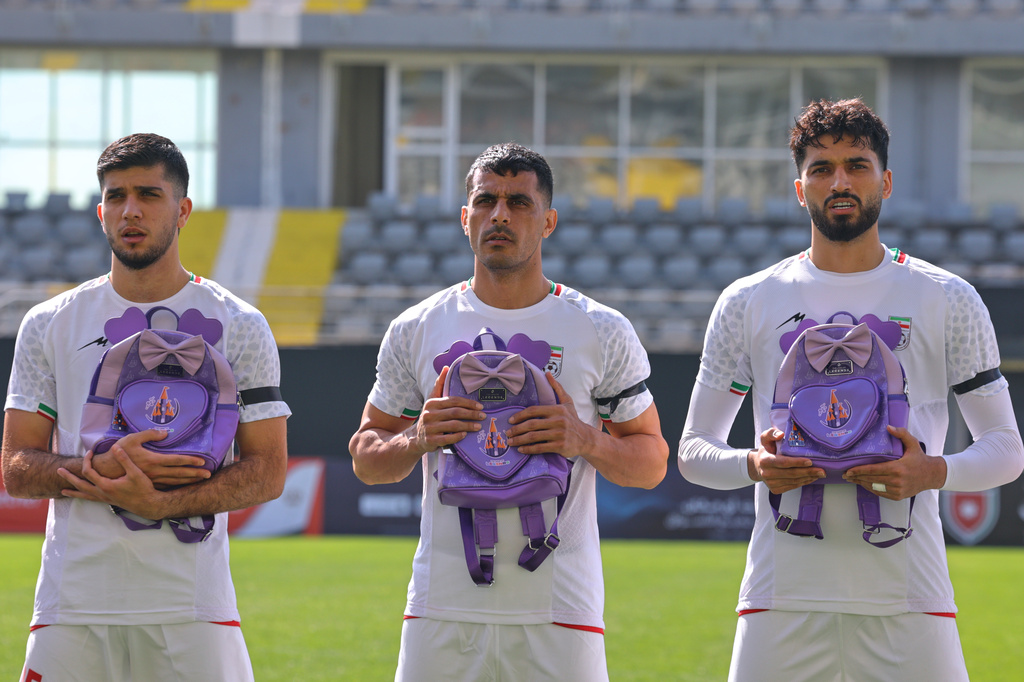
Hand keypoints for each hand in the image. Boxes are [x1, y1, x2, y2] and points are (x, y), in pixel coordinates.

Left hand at [57, 445, 165, 519]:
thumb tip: (115, 447)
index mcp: (106, 485)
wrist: (148, 505)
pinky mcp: (108, 501)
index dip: (87, 460)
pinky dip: (83, 497)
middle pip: (80, 484)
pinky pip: (90, 499)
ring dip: (73, 491)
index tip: (91, 451)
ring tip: (62, 491)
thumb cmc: (143, 488)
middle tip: (59, 470)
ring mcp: (104, 498)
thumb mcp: (135, 472)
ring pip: (84, 495)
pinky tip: (81, 497)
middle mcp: (102, 493)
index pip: (89, 471)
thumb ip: (124, 459)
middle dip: (69, 477)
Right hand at [92, 429, 211, 487]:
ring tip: (201, 480)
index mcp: (153, 460)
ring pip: (174, 481)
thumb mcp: (132, 439)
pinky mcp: (149, 484)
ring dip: (189, 481)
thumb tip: (165, 433)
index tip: (202, 461)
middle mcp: (155, 471)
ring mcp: (152, 479)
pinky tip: (185, 486)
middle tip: (208, 474)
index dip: (189, 460)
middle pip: (179, 473)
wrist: (106, 470)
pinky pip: (166, 486)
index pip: (176, 460)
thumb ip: (149, 434)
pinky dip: (178, 486)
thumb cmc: (120, 452)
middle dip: (194, 474)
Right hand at [410, 367, 484, 455]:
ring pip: (453, 425)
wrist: (416, 437)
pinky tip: (465, 435)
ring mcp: (430, 428)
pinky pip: (447, 438)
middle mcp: (429, 414)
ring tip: (478, 426)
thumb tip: (446, 367)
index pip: (453, 401)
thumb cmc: (429, 416)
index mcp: (432, 403)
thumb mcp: (432, 400)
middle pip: (455, 413)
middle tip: (483, 416)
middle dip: (471, 414)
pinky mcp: (431, 440)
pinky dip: (457, 436)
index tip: (480, 406)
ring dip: (468, 426)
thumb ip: (439, 385)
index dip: (468, 403)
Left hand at [506, 372, 590, 458]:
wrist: (587, 438)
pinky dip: (529, 449)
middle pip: (531, 424)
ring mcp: (559, 434)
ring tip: (511, 442)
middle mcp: (558, 421)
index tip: (511, 420)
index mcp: (557, 409)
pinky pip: (540, 448)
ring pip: (534, 437)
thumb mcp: (567, 402)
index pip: (534, 410)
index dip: (520, 415)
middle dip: (517, 429)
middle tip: (507, 432)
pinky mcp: (560, 446)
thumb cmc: (573, 420)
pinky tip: (521, 449)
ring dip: (519, 440)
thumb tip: (547, 373)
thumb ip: (557, 388)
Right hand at [748, 427, 825, 493]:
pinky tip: (811, 478)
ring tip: (819, 474)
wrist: (757, 466)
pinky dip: (803, 482)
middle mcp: (767, 473)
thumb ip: (772, 433)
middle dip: (808, 472)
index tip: (809, 461)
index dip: (797, 463)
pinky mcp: (776, 489)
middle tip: (821, 471)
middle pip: (791, 474)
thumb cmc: (765, 451)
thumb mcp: (765, 438)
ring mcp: (771, 483)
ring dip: (808, 478)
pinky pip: (792, 486)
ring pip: (793, 481)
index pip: (783, 462)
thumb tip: (781, 434)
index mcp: (765, 460)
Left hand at [843, 425, 944, 500]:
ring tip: (852, 479)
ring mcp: (898, 490)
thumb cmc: (920, 458)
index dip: (859, 471)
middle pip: (871, 479)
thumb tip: (888, 427)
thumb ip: (901, 433)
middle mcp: (897, 481)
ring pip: (874, 487)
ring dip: (862, 483)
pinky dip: (871, 488)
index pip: (873, 470)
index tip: (848, 470)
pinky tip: (865, 484)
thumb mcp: (913, 443)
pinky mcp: (898, 496)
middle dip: (856, 477)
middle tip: (845, 475)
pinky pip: (881, 493)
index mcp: (898, 468)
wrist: (932, 475)